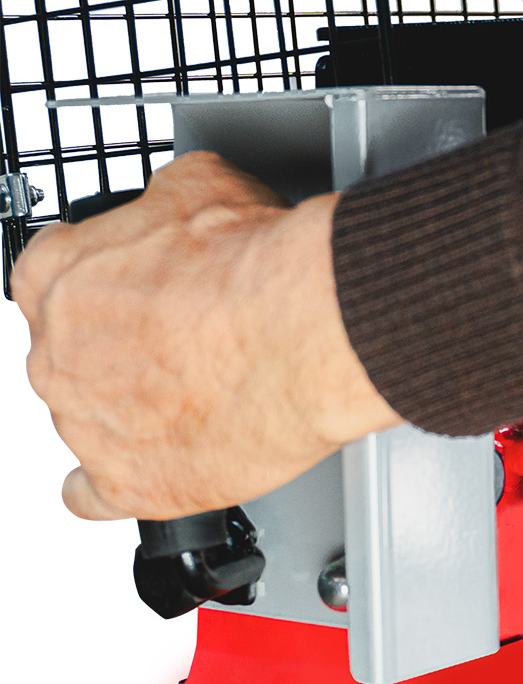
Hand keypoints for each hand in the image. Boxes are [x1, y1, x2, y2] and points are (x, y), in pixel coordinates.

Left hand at [11, 151, 400, 520]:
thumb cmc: (260, 267)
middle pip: (69, 358)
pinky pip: (91, 497)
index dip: (103, 292)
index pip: (50, 285)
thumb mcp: (200, 187)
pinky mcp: (132, 484)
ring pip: (86, 423)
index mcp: (58, 277)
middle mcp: (58, 354)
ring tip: (195, 403)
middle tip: (181, 350)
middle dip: (118, 355)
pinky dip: (111, 486)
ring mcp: (89, 424)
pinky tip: (143, 469)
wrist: (310, 331)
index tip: (135, 301)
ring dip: (128, 415)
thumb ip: (159, 209)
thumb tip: (171, 213)